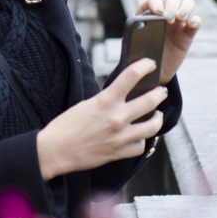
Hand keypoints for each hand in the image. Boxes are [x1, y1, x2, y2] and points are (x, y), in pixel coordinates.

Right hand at [36, 58, 167, 180]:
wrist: (55, 151)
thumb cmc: (66, 125)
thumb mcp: (86, 104)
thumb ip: (106, 100)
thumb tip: (121, 95)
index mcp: (105, 101)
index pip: (131, 76)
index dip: (145, 66)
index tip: (150, 64)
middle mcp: (116, 118)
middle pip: (150, 101)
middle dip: (160, 93)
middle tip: (161, 91)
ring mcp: (120, 137)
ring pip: (152, 126)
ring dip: (158, 118)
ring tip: (158, 115)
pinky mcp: (118, 153)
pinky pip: (140, 146)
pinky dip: (142, 140)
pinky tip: (140, 136)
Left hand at [135, 0, 199, 84]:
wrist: (154, 72)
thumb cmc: (141, 56)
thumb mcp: (132, 47)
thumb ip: (130, 39)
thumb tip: (130, 34)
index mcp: (148, 14)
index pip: (153, 1)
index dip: (156, 3)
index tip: (158, 12)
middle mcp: (164, 14)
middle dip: (171, 5)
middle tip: (169, 19)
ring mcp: (178, 22)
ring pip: (186, 4)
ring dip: (185, 7)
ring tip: (180, 18)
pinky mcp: (188, 33)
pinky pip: (196, 21)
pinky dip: (195, 20)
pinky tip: (190, 24)